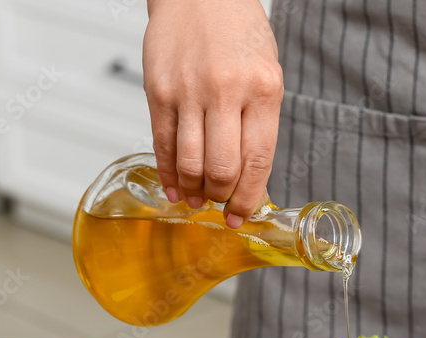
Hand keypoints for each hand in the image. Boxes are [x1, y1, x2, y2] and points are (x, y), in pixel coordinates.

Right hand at [143, 0, 283, 227]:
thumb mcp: (266, 74)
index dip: (248, 197)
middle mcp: (226, 91)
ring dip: (194, 190)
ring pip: (190, 162)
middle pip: (222, 168)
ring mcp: (189, 91)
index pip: (257, 161)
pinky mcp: (158, 91)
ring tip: (198, 198)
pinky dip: (168, 174)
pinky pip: (162, 144)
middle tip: (221, 204)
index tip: (243, 215)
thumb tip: (249, 176)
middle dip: (221, 196)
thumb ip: (260, 122)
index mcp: (264, 90)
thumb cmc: (239, 33)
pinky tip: (175, 187)